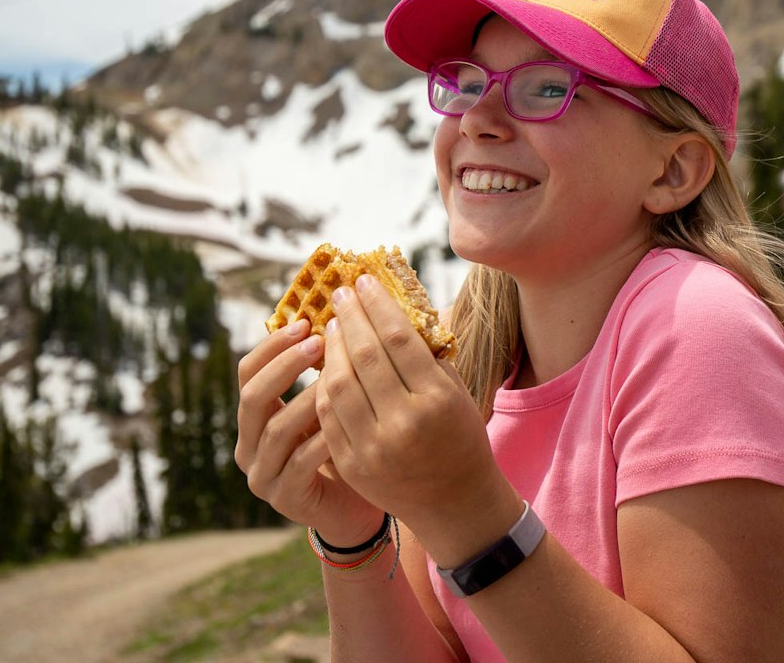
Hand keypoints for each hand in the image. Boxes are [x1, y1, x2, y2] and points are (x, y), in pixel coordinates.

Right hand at [234, 318, 383, 544]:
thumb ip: (323, 371)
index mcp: (253, 417)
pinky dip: (324, 439)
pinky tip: (351, 419)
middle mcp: (248, 445)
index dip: (273, 345)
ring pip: (277, 429)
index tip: (307, 321)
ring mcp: (262, 475)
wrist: (355, 508)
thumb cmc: (346, 445)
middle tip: (319, 341)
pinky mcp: (283, 498)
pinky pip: (300, 463)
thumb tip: (341, 312)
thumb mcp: (329, 405)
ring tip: (340, 376)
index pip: (247, 371)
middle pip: (252, 396)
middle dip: (285, 365)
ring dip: (308, 398)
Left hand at [317, 275, 512, 545]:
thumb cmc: (458, 434)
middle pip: (365, 357)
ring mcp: (374, 447)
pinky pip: (328, 414)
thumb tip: (389, 305)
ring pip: (338, 384)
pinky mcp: (352, 464)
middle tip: (341, 294)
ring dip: (332, 349)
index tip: (364, 282)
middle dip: (350, 318)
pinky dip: (324, 383)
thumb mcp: (454, 390)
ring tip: (334, 326)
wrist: (453, 501)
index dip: (377, 306)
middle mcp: (404, 424)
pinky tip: (328, 363)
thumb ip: (424, 352)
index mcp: (436, 400)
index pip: (399, 339)